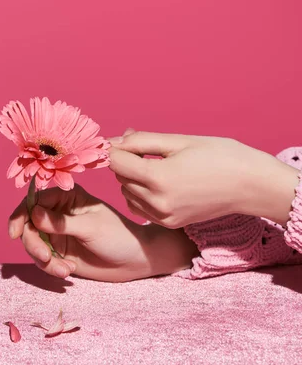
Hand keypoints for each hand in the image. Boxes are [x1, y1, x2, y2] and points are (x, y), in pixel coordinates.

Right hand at [7, 184, 197, 281]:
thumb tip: (33, 214)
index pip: (34, 201)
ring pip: (32, 244)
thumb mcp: (90, 227)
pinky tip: (68, 271)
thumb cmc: (118, 236)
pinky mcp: (58, 252)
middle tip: (45, 258)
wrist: (135, 261)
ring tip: (64, 270)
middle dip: (33, 244)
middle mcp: (57, 213)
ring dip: (43, 260)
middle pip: (28, 225)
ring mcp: (56, 233)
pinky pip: (42, 260)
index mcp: (66, 197)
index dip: (20, 215)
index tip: (14, 233)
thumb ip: (61, 222)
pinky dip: (50, 268)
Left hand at [109, 131, 299, 227]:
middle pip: (120, 178)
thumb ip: (141, 141)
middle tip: (144, 149)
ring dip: (132, 179)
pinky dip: (140, 194)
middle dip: (126, 162)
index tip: (124, 141)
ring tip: (155, 166)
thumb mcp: (179, 141)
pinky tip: (157, 184)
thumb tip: (113, 141)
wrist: (251, 185)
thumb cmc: (219, 156)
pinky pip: (139, 207)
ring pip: (127, 193)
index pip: (117, 162)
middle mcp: (157, 202)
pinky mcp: (168, 223)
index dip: (116, 149)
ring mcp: (163, 216)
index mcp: (159, 179)